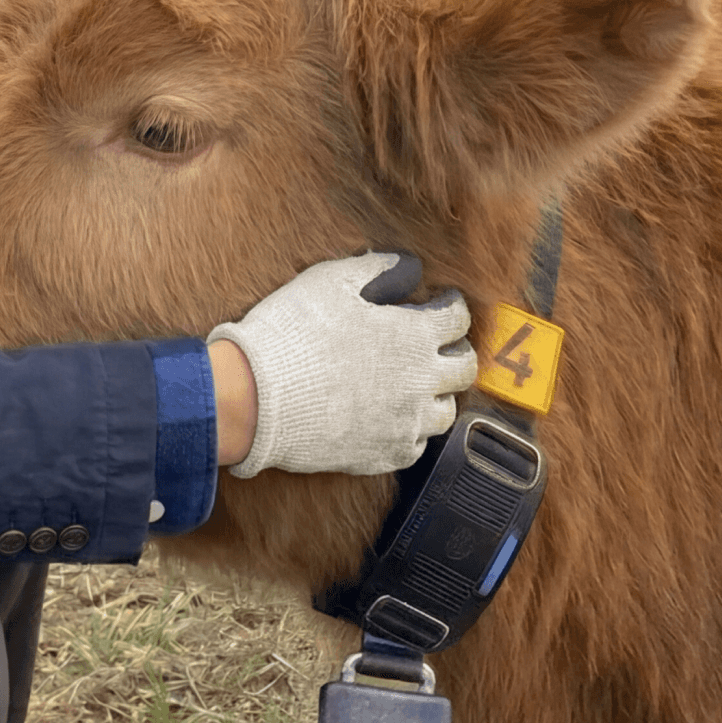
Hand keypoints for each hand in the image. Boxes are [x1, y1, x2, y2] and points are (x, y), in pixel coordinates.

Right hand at [207, 251, 476, 477]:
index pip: (458, 317)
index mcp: (415, 334)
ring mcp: (406, 422)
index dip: (450, 306)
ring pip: (446, 412)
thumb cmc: (293, 332)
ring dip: (435, 395)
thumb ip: (379, 268)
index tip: (440, 303)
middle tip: (436, 346)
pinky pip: (416, 445)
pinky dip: (409, 430)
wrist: (257, 397)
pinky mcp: (386, 455)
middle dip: (454, 351)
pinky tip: (389, 418)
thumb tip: (410, 267)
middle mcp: (422, 381)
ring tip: (414, 387)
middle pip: (465, 368)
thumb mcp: (332, 280)